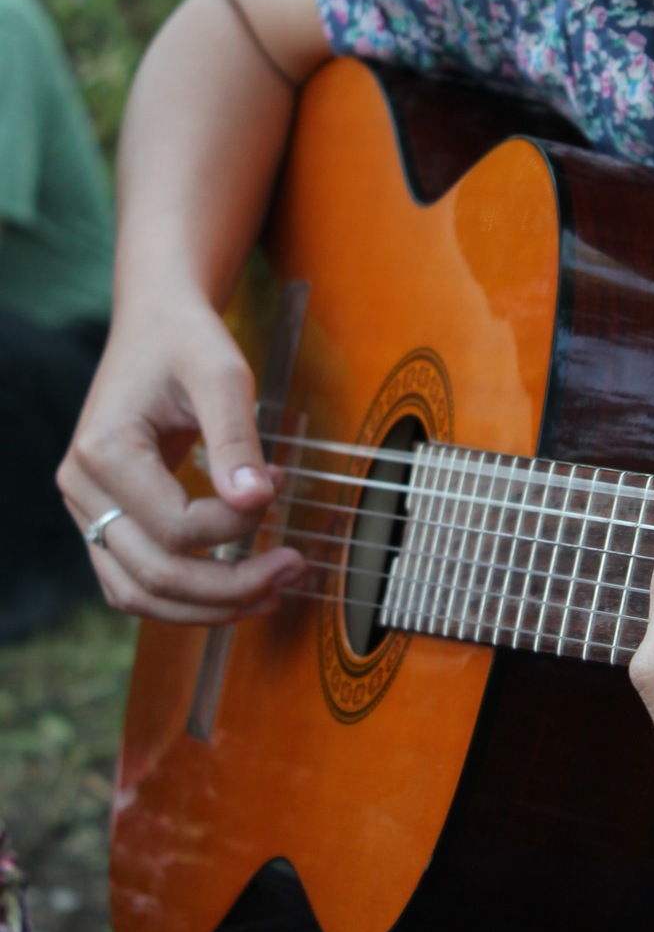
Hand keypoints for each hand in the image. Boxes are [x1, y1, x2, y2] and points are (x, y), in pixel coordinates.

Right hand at [57, 297, 306, 623]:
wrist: (156, 323)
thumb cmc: (187, 342)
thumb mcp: (222, 375)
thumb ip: (236, 439)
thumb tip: (257, 503)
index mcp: (104, 451)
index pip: (176, 527)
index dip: (238, 526)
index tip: (283, 485)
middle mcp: (81, 488)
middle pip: (154, 574)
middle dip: (230, 587)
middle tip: (294, 568)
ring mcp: (86, 508)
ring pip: (137, 592)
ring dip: (206, 607)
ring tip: (271, 593)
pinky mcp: (103, 518)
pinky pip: (133, 579)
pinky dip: (182, 596)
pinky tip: (234, 588)